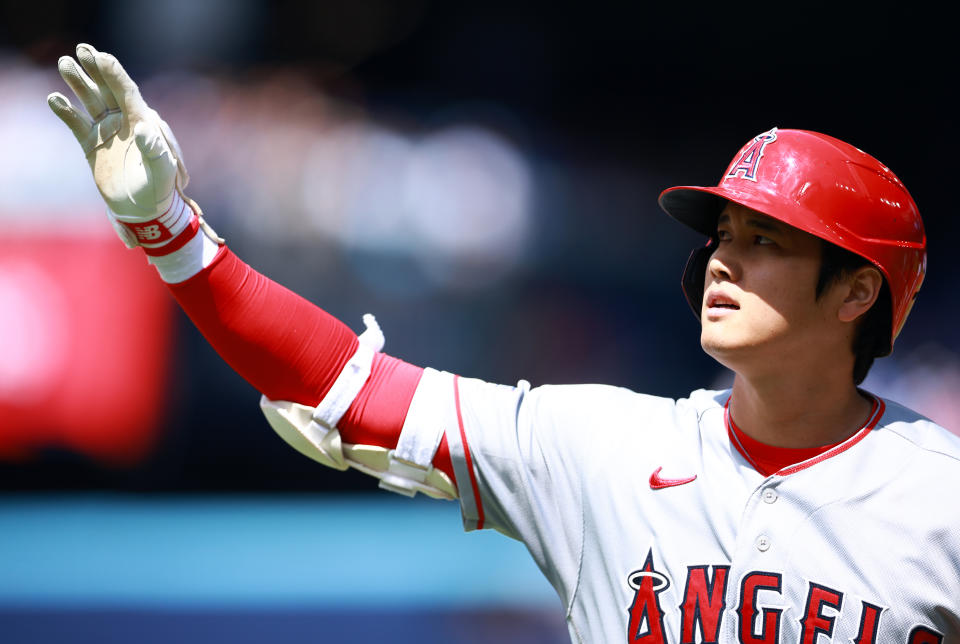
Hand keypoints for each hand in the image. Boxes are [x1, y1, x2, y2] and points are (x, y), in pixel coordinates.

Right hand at [48, 43, 189, 220]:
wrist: (144, 208)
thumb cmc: (160, 188)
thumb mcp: (162, 171)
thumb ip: (155, 151)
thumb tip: (144, 129)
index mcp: (143, 121)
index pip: (128, 92)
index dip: (115, 74)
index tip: (101, 57)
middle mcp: (124, 121)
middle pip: (107, 89)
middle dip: (96, 69)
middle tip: (82, 49)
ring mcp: (106, 130)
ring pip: (90, 100)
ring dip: (78, 82)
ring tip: (65, 63)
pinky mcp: (91, 143)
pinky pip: (76, 123)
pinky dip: (65, 111)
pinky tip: (55, 99)